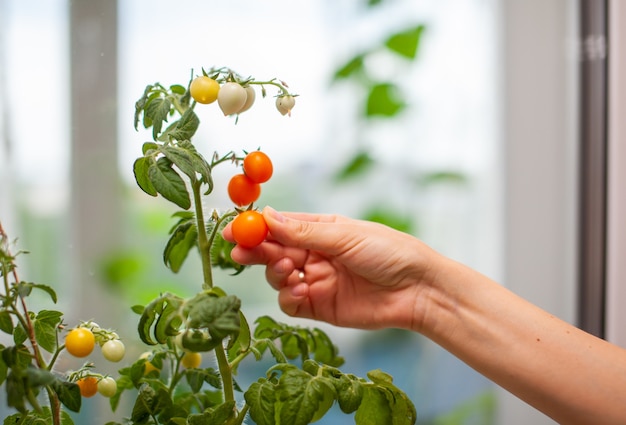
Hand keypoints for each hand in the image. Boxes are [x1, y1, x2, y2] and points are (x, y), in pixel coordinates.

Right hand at [222, 207, 436, 329]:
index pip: (279, 227)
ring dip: (275, 273)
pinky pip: (290, 303)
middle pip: (272, 252)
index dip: (255, 228)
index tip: (234, 230)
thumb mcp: (344, 236)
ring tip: (290, 270)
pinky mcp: (320, 307)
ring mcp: (315, 281)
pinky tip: (301, 290)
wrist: (417, 290)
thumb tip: (266, 216)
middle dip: (256, 251)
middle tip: (241, 253)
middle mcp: (313, 255)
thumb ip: (303, 233)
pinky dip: (288, 297)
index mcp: (320, 231)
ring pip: (277, 277)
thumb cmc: (389, 252)